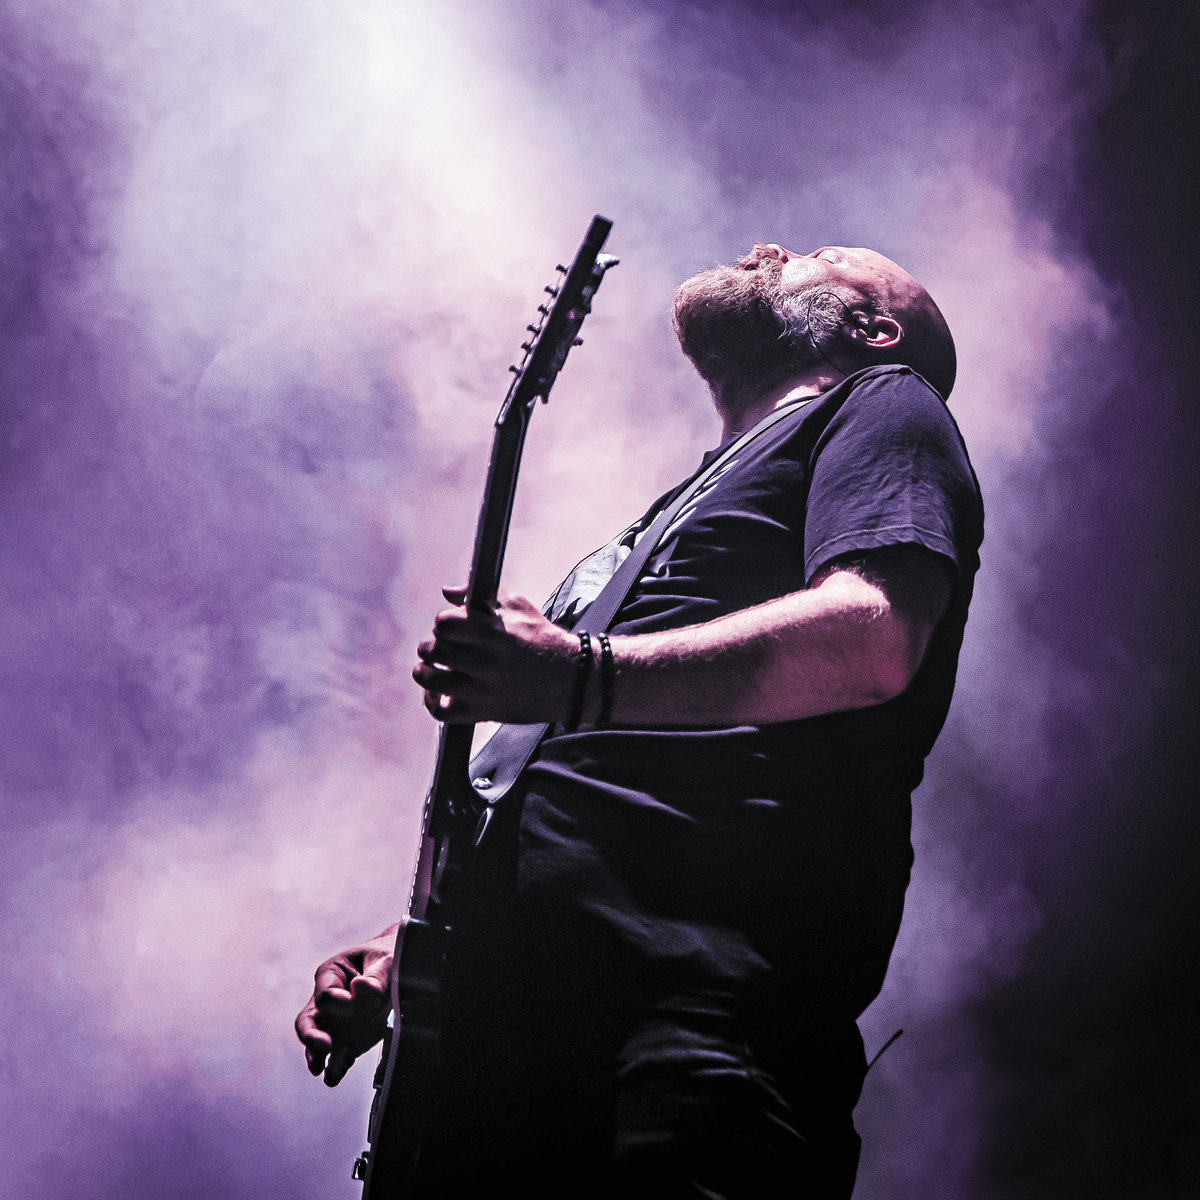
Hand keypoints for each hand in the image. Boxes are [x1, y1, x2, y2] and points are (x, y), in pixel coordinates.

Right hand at [294, 927, 395, 1086]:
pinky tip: (334, 1076)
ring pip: (316, 1044)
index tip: (361, 992)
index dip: (341, 1001)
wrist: (400, 970)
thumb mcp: (385, 961)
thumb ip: (375, 977)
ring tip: (319, 1070)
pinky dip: (335, 1067)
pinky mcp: (349, 1039)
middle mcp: (328, 1002)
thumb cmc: (387, 959)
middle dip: (311, 1035)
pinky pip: (337, 1057)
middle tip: (324, 1044)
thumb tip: (359, 988)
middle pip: (307, 1021)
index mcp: (331, 974)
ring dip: (315, 1057)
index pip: (326, 995)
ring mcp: (336, 1023)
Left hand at [412, 585, 578, 723]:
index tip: (452, 627)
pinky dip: (432, 702)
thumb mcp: (518, 607)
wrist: (571, 679)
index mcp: (495, 632)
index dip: (444, 623)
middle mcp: (488, 661)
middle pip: (435, 650)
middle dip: (434, 646)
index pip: (445, 623)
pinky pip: (443, 712)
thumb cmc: (542, 639)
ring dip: (425, 672)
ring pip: (432, 680)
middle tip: (442, 648)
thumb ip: (479, 596)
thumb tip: (447, 592)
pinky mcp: (485, 712)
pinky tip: (437, 693)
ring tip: (430, 668)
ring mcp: (485, 689)